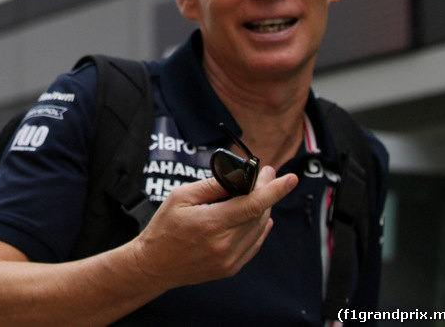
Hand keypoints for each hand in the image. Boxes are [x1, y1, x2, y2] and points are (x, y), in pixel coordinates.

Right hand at [129, 166, 297, 289]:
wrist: (154, 265)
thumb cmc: (164, 228)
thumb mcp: (181, 197)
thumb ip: (212, 186)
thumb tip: (238, 175)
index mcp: (211, 224)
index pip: (252, 205)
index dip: (274, 190)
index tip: (290, 178)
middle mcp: (225, 245)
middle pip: (259, 214)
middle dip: (266, 192)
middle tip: (265, 175)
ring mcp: (230, 259)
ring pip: (259, 229)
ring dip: (263, 209)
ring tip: (256, 193)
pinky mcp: (231, 268)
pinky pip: (254, 244)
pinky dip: (259, 228)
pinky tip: (258, 217)